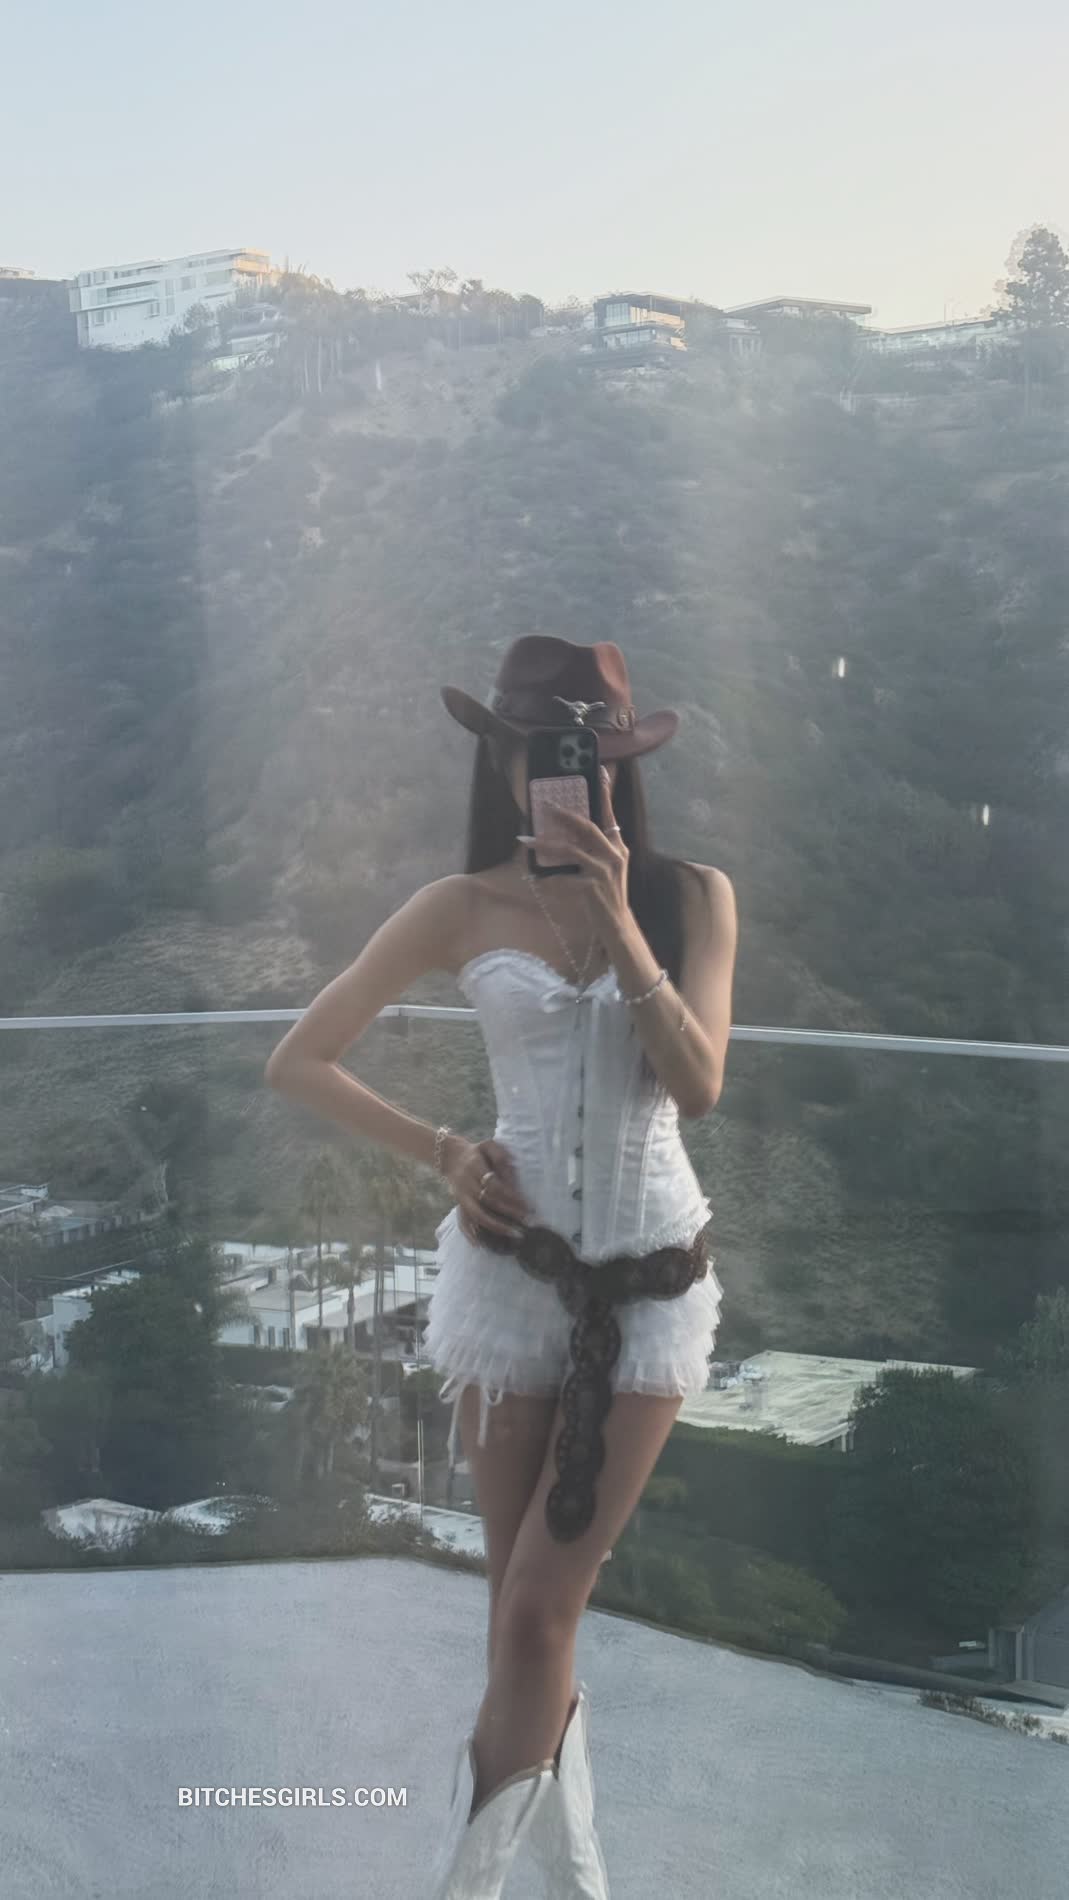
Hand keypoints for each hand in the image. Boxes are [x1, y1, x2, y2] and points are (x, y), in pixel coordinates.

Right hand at [443, 1135, 531, 1242]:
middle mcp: (466, 1182)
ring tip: (513, 1234)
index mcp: (474, 1166)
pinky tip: (479, 1243)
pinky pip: (462, 1219)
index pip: (494, 1184)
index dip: (510, 1196)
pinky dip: (469, 1232)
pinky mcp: (458, 1203)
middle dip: (509, 1213)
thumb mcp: (488, 1145)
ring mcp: (460, 1195)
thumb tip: (513, 1172)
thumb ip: (500, 1156)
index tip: (527, 1205)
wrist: (449, 1156)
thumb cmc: (476, 1151)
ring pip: (476, 1214)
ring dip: (495, 1226)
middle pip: (487, 1201)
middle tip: (527, 1222)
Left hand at [530, 766, 630, 940]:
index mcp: (617, 847)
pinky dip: (550, 879)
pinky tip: (538, 880)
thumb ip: (593, 849)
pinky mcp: (594, 888)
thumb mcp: (605, 867)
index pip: (610, 815)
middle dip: (565, 814)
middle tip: (546, 804)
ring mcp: (604, 871)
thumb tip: (569, 831)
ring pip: (571, 850)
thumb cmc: (606, 894)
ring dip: (547, 844)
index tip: (601, 772)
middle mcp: (614, 855)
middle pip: (587, 827)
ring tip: (528, 840)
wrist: (617, 925)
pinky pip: (565, 879)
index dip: (605, 794)